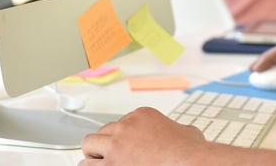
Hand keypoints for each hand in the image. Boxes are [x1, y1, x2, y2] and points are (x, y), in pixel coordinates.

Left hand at [79, 107, 205, 164]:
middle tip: (110, 155)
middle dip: (105, 144)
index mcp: (142, 115)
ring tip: (98, 164)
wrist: (188, 161)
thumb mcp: (187, 131)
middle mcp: (125, 127)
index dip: (123, 137)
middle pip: (102, 132)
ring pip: (89, 145)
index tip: (127, 146)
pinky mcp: (110, 164)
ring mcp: (116, 146)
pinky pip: (86, 165)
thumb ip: (177, 128)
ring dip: (93, 156)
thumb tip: (182, 132)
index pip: (121, 123)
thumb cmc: (189, 151)